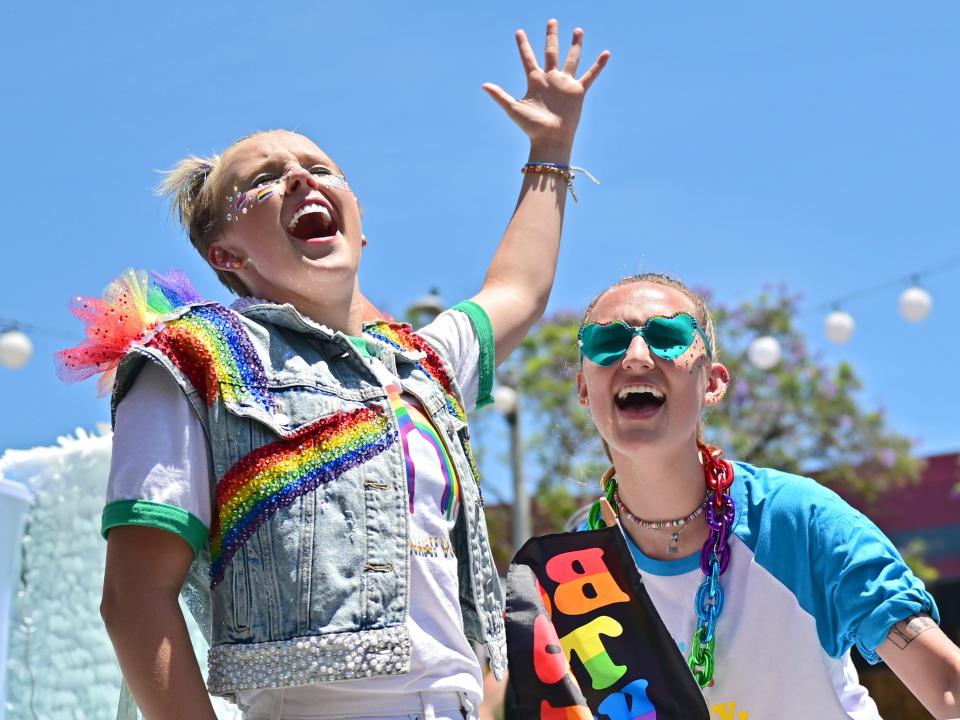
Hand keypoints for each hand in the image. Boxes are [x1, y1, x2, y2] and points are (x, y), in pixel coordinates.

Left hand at [483, 19, 609, 155]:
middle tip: (552, 21)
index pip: (527, 58)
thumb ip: (500, 95)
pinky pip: (590, 75)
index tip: (518, 32)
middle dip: (551, 36)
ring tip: (578, 30)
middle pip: (551, 52)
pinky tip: (606, 53)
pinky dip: (598, 65)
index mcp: (535, 81)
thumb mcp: (513, 108)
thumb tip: (484, 85)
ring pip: (571, 59)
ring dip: (575, 45)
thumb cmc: (531, 127)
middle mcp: (550, 79)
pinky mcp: (578, 92)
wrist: (550, 139)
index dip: (522, 45)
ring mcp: (564, 84)